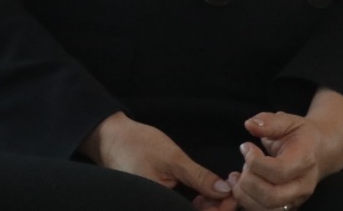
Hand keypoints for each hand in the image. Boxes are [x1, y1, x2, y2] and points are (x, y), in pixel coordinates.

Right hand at [80, 111, 232, 206]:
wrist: (109, 138)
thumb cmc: (137, 145)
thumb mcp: (172, 159)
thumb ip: (198, 177)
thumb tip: (224, 191)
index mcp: (160, 206)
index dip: (219, 209)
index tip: (233, 193)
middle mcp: (158, 209)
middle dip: (216, 207)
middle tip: (229, 187)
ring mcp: (158, 206)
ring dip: (207, 205)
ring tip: (220, 187)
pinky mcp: (159, 204)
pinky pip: (180, 209)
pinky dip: (196, 203)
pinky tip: (204, 192)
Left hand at [230, 89, 342, 210]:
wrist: (320, 151)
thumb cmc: (301, 135)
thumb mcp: (288, 121)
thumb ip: (269, 122)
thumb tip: (249, 125)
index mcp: (304, 161)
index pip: (279, 171)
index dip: (255, 161)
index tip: (246, 146)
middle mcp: (302, 186)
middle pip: (271, 196)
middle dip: (248, 180)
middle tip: (244, 164)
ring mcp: (295, 200)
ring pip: (266, 209)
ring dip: (244, 193)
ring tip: (241, 174)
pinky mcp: (286, 207)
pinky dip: (246, 201)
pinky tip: (241, 185)